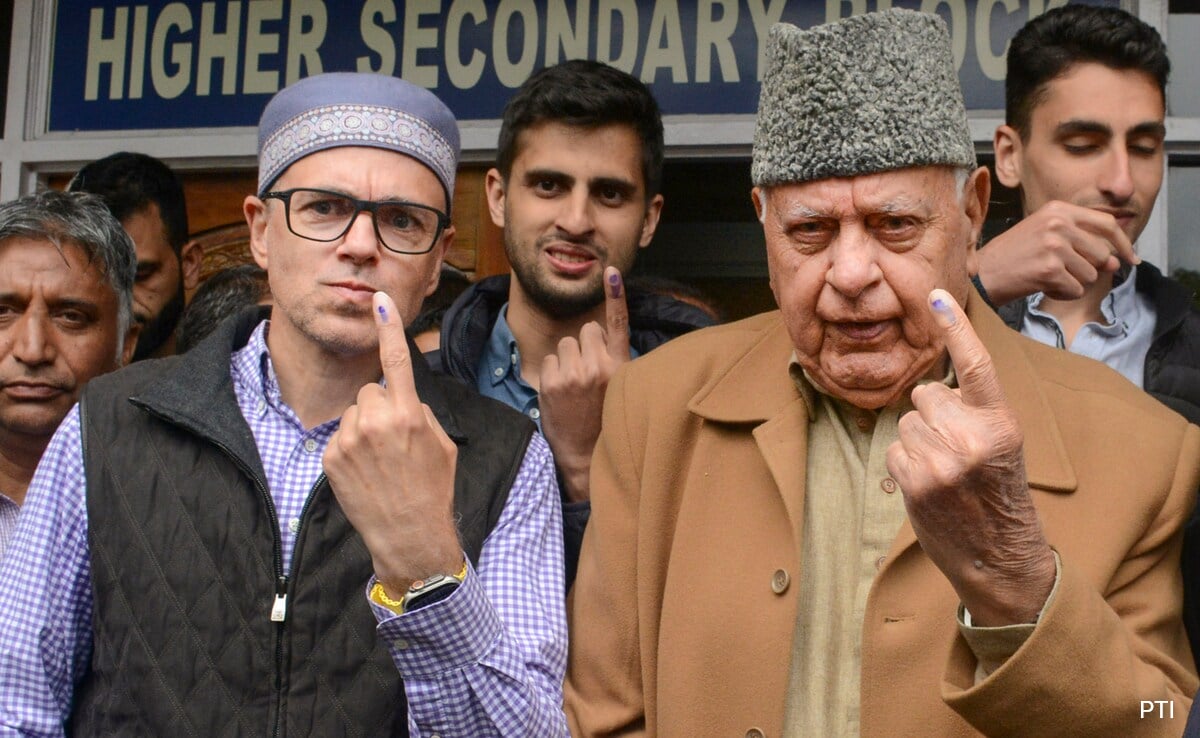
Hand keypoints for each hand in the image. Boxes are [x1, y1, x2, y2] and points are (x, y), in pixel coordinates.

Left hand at [323, 291, 462, 598]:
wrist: (408, 535)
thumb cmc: (432, 489)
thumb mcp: (442, 445)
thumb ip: (419, 412)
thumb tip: (401, 398)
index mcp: (409, 414)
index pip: (396, 361)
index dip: (389, 329)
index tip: (379, 300)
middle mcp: (377, 421)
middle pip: (371, 391)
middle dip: (380, 407)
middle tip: (394, 441)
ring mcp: (350, 440)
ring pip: (354, 413)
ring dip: (364, 428)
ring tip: (379, 461)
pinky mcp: (331, 457)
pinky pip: (340, 436)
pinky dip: (350, 450)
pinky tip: (365, 473)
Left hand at [539, 267, 631, 502]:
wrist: (584, 455)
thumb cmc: (605, 419)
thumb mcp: (621, 388)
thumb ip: (614, 360)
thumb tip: (600, 333)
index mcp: (620, 367)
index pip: (618, 324)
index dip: (616, 295)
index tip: (611, 271)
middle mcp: (598, 367)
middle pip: (586, 330)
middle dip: (585, 345)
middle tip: (588, 372)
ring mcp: (573, 374)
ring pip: (565, 343)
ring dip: (567, 358)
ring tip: (574, 384)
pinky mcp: (552, 382)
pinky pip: (549, 359)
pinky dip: (552, 372)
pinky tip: (561, 392)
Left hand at [886, 289, 1054, 625]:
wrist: (999, 556)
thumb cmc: (997, 493)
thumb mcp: (999, 445)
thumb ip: (971, 412)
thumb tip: (929, 388)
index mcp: (1000, 423)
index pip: (976, 366)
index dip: (956, 329)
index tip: (938, 297)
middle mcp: (971, 438)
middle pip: (925, 395)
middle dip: (933, 414)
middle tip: (957, 449)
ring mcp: (940, 462)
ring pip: (906, 422)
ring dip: (919, 441)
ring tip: (946, 471)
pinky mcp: (914, 482)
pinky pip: (893, 450)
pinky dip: (905, 465)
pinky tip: (929, 487)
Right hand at [975, 200, 1137, 304]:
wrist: (982, 273)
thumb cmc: (1013, 256)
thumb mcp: (1046, 234)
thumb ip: (1083, 242)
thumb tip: (1117, 261)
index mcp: (1058, 209)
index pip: (1107, 223)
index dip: (1123, 243)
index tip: (1131, 258)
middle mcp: (1058, 223)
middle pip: (1102, 253)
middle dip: (1091, 269)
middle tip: (1068, 273)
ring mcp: (1054, 245)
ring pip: (1091, 274)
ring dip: (1074, 282)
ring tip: (1049, 277)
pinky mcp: (1050, 269)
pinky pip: (1076, 289)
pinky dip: (1063, 293)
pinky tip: (1043, 286)